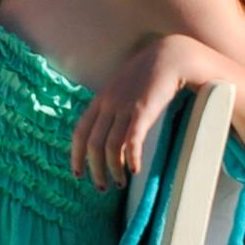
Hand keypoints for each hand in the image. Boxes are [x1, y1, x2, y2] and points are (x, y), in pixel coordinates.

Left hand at [73, 37, 198, 190]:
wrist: (169, 57)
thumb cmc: (148, 76)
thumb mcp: (123, 91)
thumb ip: (113, 108)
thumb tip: (110, 133)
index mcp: (100, 100)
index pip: (79, 132)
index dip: (76, 155)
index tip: (78, 174)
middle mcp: (108, 104)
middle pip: (92, 143)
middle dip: (95, 169)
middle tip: (102, 187)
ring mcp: (124, 106)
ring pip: (110, 145)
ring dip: (113, 169)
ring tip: (119, 184)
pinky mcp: (143, 110)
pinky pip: (132, 138)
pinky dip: (130, 156)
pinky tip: (134, 170)